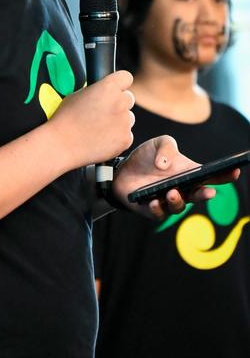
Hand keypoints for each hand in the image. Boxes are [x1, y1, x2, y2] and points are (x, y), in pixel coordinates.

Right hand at [49, 71, 134, 170]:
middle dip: (119, 103)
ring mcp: (124, 122)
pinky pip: (126, 134)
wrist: (62, 144)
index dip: (120, 84)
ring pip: (129, 118)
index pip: (126, 78)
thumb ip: (97, 91)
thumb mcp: (78, 94)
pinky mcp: (125, 139)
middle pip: (129, 98)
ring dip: (119, 121)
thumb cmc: (66, 119)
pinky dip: (117, 137)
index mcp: (108, 87)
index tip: (115, 90)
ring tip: (100, 128)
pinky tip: (102, 138)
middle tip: (103, 112)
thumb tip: (104, 93)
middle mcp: (120, 102)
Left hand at [112, 135, 239, 220]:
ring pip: (178, 207)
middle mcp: (182, 189)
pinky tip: (154, 202)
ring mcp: (168, 201)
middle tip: (208, 192)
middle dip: (204, 195)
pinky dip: (157, 209)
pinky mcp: (152, 210)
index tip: (235, 170)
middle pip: (198, 195)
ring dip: (177, 201)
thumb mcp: (158, 143)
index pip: (212, 176)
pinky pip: (158, 214)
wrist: (122, 170)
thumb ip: (167, 147)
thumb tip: (166, 166)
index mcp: (189, 173)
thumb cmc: (146, 157)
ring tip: (171, 193)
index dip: (226, 175)